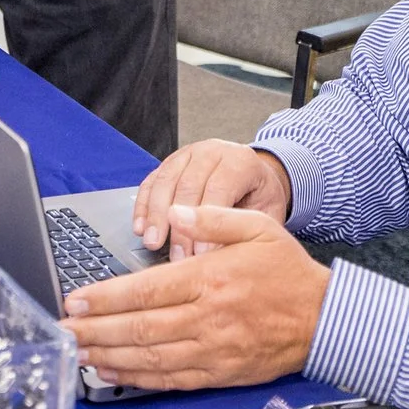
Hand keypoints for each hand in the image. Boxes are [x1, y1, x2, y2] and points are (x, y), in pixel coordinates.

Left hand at [62, 207, 330, 389]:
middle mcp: (207, 317)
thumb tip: (175, 213)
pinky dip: (139, 378)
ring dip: (109, 357)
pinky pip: (171, 378)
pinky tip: (115, 372)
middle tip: (62, 330)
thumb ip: (212, 218)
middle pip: (139, 328)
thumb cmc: (289, 273)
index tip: (76, 299)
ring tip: (77, 352)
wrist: (326, 320)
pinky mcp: (219, 373)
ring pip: (150, 357)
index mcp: (211, 279)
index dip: (106, 298)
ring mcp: (213, 349)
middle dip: (95, 330)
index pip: (146, 290)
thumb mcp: (257, 227)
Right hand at [133, 139, 293, 251]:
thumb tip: (220, 255)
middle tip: (177, 256)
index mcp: (240, 161)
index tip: (201, 253)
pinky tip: (140, 226)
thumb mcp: (267, 211)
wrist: (256, 176)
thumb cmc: (261, 197)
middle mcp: (212, 152)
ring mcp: (188, 154)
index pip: (219, 189)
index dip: (208, 222)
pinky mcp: (170, 162)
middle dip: (179, 224)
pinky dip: (143, 205)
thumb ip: (246, 228)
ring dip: (156, 215)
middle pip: (188, 186)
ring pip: (165, 181)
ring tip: (153, 242)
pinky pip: (151, 181)